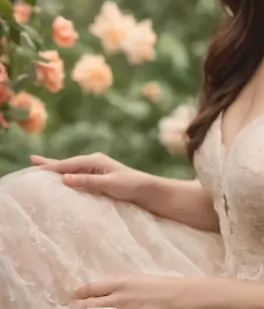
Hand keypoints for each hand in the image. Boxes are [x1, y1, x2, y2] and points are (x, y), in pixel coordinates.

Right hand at [29, 152, 146, 203]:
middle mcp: (93, 162)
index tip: (35, 168)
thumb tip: (65, 178)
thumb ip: (87, 181)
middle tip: (31, 160)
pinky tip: (61, 178)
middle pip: (67, 164)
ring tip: (41, 167)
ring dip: (56, 169)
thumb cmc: (130, 185)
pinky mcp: (97, 178)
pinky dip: (66, 176)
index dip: (52, 167)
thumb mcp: (108, 183)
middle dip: (50, 163)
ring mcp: (95, 170)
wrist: (146, 190)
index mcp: (95, 160)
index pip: (68, 164)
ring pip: (71, 169)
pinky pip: (77, 176)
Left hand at [70, 273, 193, 308]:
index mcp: (121, 282)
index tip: (71, 297)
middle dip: (78, 307)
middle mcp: (119, 298)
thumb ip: (120, 286)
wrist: (177, 296)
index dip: (79, 294)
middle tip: (69, 308)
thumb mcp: (137, 280)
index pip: (93, 289)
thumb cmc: (159, 285)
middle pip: (90, 305)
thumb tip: (104, 291)